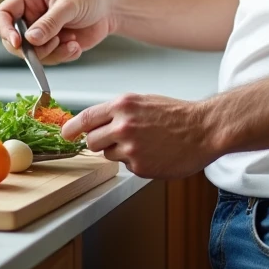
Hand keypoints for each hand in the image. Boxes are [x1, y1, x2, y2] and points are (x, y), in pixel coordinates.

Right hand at [0, 0, 116, 64]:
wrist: (110, 10)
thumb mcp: (70, 5)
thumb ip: (50, 22)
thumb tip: (30, 39)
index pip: (2, 15)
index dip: (4, 30)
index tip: (18, 42)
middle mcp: (30, 16)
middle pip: (12, 40)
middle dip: (33, 48)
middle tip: (54, 42)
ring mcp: (40, 33)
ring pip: (31, 54)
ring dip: (51, 53)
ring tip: (71, 42)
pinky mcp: (52, 46)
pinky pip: (48, 59)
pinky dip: (63, 56)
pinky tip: (75, 45)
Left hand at [62, 94, 219, 178]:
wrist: (203, 129)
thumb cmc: (176, 114)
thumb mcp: (143, 102)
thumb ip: (118, 112)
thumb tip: (95, 122)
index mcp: (123, 106)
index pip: (85, 118)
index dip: (72, 129)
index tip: (65, 134)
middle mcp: (123, 126)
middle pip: (92, 141)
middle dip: (99, 142)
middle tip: (116, 139)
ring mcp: (131, 148)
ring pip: (108, 155)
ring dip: (119, 152)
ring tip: (144, 144)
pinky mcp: (140, 167)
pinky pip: (127, 166)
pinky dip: (136, 162)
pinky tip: (153, 153)